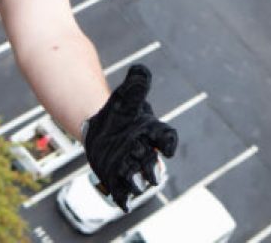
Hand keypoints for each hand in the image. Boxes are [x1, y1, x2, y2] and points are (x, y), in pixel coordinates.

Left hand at [83, 65, 177, 212]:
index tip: (166, 149)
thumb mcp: (126, 97)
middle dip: (151, 168)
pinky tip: (121, 201)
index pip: (166, 138)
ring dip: (136, 182)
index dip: (168, 144)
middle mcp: (145, 153)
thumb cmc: (120, 113)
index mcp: (152, 133)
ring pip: (139, 180)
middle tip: (149, 169)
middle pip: (153, 164)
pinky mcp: (117, 179)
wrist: (102, 128)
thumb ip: (135, 85)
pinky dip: (123, 197)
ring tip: (131, 179)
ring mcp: (132, 167)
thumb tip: (140, 69)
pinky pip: (123, 191)